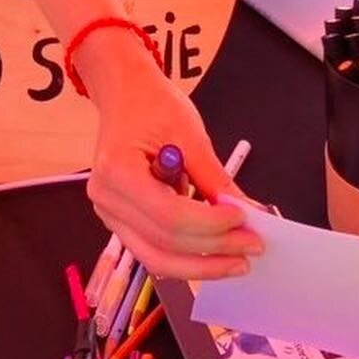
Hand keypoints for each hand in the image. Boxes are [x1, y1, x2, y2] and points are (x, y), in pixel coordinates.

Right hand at [82, 40, 262, 279]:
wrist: (123, 93)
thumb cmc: (152, 104)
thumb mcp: (190, 135)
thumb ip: (216, 180)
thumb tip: (249, 213)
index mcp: (117, 171)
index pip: (170, 215)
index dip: (211, 224)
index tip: (245, 219)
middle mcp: (105, 199)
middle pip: (164, 243)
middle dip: (213, 250)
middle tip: (252, 248)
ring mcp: (108, 214)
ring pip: (157, 258)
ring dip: (200, 265)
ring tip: (237, 259)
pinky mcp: (120, 221)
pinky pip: (153, 250)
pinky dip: (186, 256)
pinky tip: (215, 251)